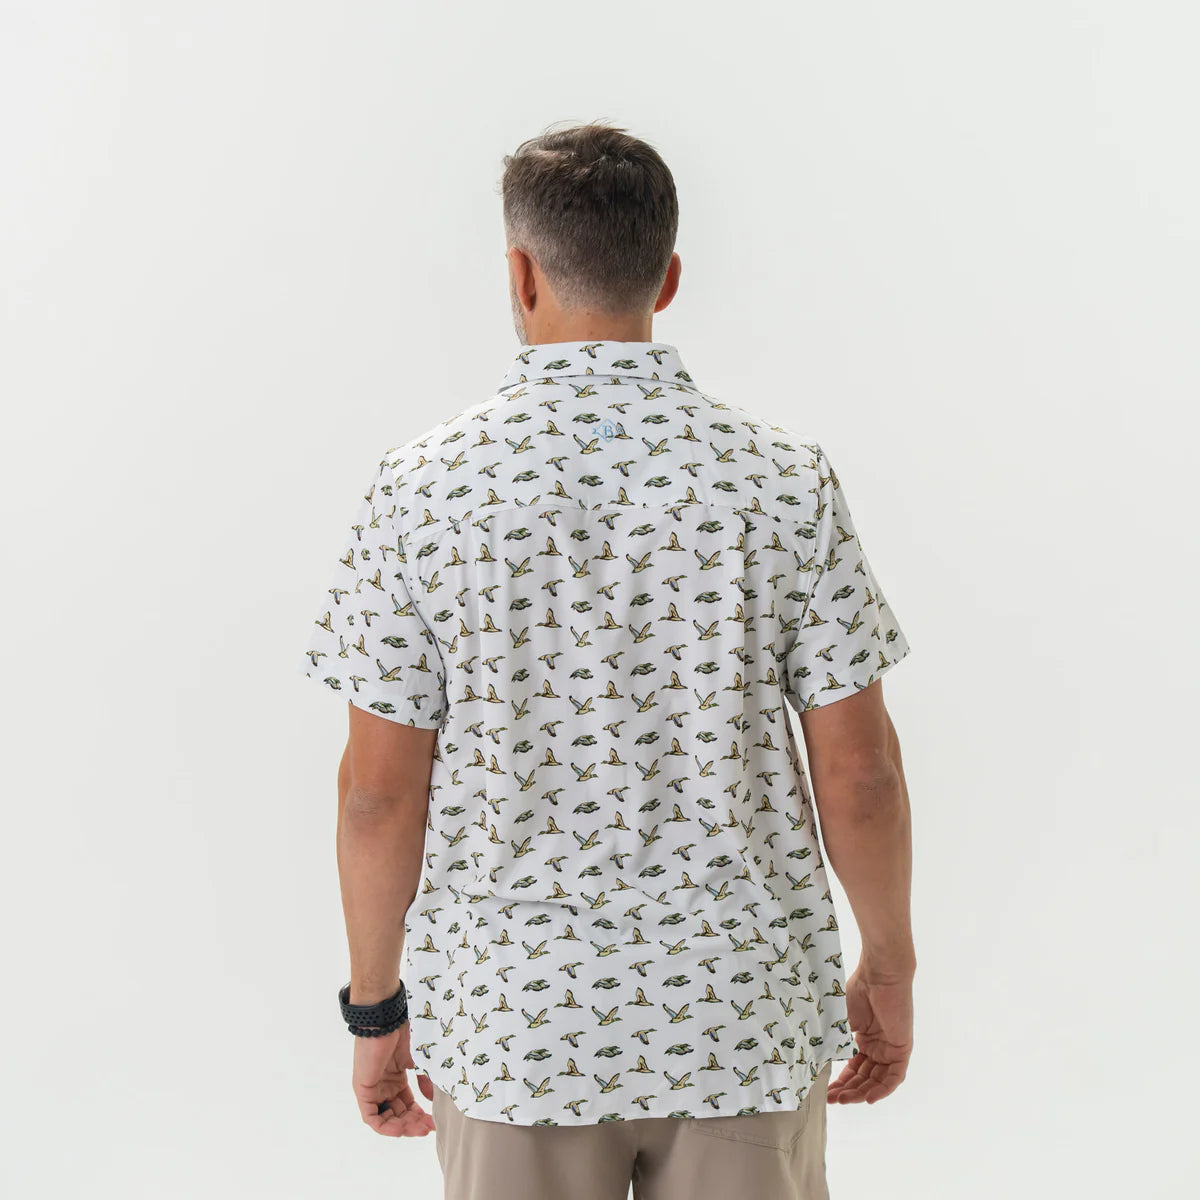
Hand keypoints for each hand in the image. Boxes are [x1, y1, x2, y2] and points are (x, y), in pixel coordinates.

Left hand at [351, 1020, 435, 1135]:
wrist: (385, 1021)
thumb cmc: (401, 1033)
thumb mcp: (417, 1060)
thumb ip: (424, 1081)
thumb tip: (432, 1100)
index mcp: (394, 1079)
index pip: (407, 1105)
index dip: (419, 1116)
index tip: (434, 1122)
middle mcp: (383, 1087)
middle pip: (398, 1114)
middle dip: (414, 1124)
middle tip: (429, 1127)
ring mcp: (372, 1089)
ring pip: (386, 1119)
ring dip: (403, 1127)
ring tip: (420, 1128)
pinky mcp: (363, 1091)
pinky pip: (372, 1117)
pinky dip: (386, 1127)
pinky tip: (401, 1129)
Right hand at [827, 958, 913, 1104]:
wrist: (879, 975)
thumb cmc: (859, 990)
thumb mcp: (841, 1020)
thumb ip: (835, 1040)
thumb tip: (818, 1061)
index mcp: (865, 1038)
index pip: (854, 1068)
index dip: (841, 1081)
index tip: (826, 1091)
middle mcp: (878, 1047)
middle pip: (864, 1077)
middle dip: (848, 1090)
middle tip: (831, 1099)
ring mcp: (890, 1049)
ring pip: (877, 1080)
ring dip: (861, 1092)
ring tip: (843, 1100)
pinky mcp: (902, 1049)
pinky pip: (894, 1077)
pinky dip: (882, 1089)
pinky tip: (867, 1098)